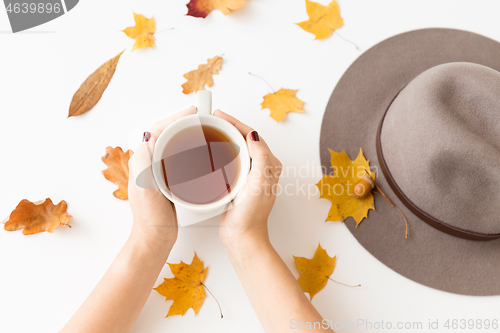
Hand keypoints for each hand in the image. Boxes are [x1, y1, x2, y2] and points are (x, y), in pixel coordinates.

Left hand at [128, 106, 196, 246]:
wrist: (155, 237)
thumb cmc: (150, 216)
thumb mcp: (145, 188)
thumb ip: (143, 162)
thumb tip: (146, 135)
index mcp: (141, 161)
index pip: (157, 129)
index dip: (175, 117)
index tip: (193, 112)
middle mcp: (148, 162)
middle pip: (165, 132)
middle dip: (182, 121)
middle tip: (200, 117)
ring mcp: (158, 170)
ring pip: (172, 143)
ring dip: (186, 133)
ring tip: (202, 128)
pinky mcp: (168, 179)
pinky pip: (178, 156)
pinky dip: (189, 148)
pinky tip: (200, 152)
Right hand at [213, 110, 281, 249]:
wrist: (242, 236)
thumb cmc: (251, 215)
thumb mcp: (258, 184)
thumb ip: (259, 158)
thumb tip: (253, 136)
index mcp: (269, 165)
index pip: (253, 136)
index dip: (237, 123)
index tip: (221, 115)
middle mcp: (262, 168)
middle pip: (246, 139)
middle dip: (231, 126)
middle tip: (214, 119)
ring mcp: (251, 175)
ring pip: (238, 148)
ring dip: (226, 137)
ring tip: (212, 129)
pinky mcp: (240, 182)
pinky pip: (231, 160)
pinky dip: (222, 151)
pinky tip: (212, 150)